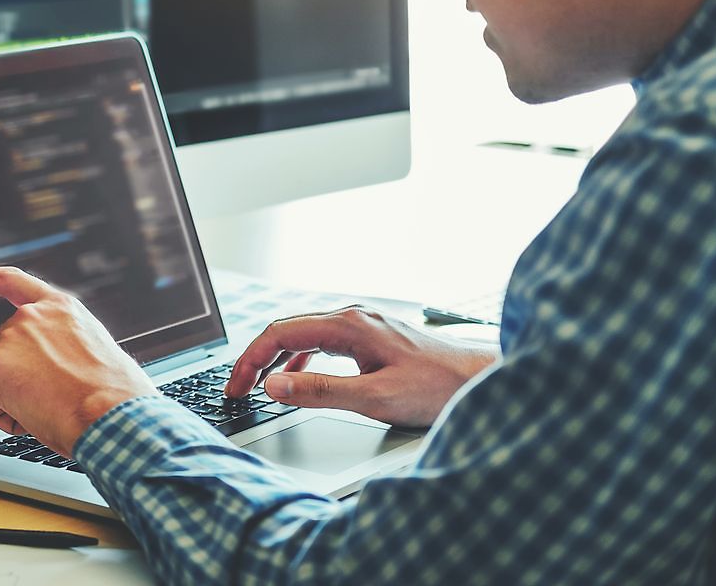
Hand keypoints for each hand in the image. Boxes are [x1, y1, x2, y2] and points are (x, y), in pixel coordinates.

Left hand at [0, 265, 157, 457]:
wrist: (112, 414)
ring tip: (53, 407)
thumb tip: (51, 369)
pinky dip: (7, 419)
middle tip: (53, 398)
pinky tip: (36, 418)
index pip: (11, 282)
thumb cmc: (113, 396)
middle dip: (14, 376)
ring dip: (14, 398)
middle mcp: (31, 317)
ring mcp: (10, 340)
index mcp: (60, 308)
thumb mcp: (94, 351)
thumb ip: (63, 345)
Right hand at [225, 307, 498, 428]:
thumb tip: (274, 386)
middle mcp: (351, 317)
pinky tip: (298, 380)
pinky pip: (321, 342)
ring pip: (302, 336)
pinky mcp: (369, 337)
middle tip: (238, 390)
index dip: (250, 360)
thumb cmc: (436, 388)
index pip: (280, 334)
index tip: (236, 386)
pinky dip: (299, 360)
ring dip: (276, 360)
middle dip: (256, 360)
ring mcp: (361, 325)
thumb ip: (320, 392)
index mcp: (347, 325)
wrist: (479, 381)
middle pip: (286, 331)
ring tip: (259, 387)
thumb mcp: (374, 397)